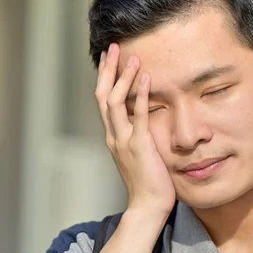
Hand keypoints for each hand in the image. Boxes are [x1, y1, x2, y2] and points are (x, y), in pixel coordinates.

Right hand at [95, 43, 175, 215]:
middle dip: (108, 70)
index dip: (106, 79)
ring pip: (115, 103)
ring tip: (131, 57)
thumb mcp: (139, 155)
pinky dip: (140, 95)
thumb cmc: (148, 182)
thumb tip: (146, 120)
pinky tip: (146, 78)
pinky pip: (138, 116)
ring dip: (122, 78)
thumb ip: (138, 136)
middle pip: (103, 97)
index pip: (104, 102)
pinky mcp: (139, 147)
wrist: (148, 205)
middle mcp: (114, 136)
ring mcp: (124, 141)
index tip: (110, 59)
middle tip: (113, 47)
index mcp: (114, 137)